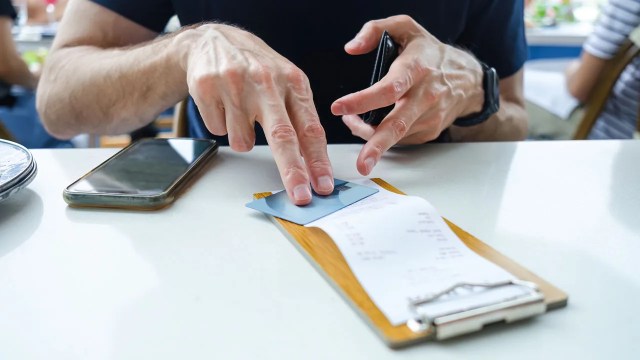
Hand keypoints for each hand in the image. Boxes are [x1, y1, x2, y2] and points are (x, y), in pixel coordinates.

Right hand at [180, 24, 333, 204]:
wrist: (214, 41)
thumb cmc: (257, 69)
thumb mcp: (287, 83)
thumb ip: (300, 118)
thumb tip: (311, 164)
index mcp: (293, 82)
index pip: (310, 128)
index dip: (318, 161)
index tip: (323, 186)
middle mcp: (267, 81)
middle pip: (282, 136)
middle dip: (293, 171)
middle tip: (300, 196)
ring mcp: (235, 84)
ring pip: (242, 141)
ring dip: (242, 137)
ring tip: (241, 112)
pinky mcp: (207, 88)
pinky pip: (218, 131)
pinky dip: (222, 125)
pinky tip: (224, 104)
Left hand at [331, 15, 484, 174]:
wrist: (467, 79)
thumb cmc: (430, 53)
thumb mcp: (405, 28)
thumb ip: (374, 30)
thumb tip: (351, 48)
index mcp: (416, 68)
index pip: (388, 88)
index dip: (363, 100)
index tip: (339, 108)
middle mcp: (425, 95)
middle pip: (398, 124)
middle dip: (377, 146)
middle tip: (362, 163)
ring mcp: (429, 117)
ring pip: (395, 135)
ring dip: (369, 137)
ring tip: (353, 124)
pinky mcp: (430, 131)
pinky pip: (400, 139)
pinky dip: (382, 137)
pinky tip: (373, 126)